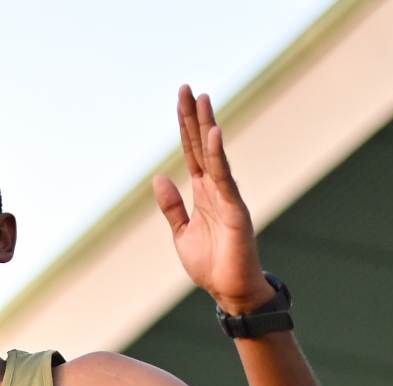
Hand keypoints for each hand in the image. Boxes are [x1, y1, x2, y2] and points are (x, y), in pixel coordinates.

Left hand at [150, 86, 268, 314]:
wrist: (230, 291)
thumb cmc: (211, 264)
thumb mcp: (181, 233)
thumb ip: (171, 206)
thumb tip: (158, 177)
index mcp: (202, 192)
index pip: (191, 152)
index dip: (185, 126)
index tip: (181, 100)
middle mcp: (215, 188)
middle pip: (201, 145)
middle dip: (194, 117)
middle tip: (187, 88)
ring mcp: (226, 196)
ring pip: (214, 155)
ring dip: (207, 127)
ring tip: (202, 99)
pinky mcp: (235, 208)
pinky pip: (224, 178)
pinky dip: (217, 156)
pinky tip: (212, 134)